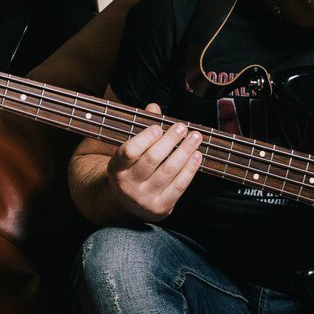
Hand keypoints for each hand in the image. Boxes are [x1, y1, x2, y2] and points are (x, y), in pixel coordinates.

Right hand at [107, 104, 203, 222]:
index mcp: (116, 168)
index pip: (128, 152)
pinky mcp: (161, 207)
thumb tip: (154, 107)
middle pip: (152, 159)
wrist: (128, 205)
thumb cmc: (131, 170)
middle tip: (182, 128)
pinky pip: (179, 186)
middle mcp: (128, 185)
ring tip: (195, 138)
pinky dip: (190, 169)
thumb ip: (142, 129)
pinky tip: (196, 156)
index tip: (158, 127)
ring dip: (185, 152)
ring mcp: (145, 198)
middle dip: (170, 141)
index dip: (144, 139)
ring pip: (168, 171)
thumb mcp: (129, 152)